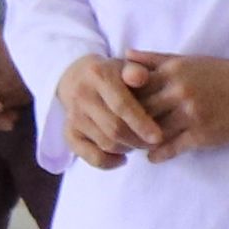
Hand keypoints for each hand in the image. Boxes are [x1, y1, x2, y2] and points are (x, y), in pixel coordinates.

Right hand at [53, 56, 171, 167]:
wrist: (76, 77)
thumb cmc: (112, 73)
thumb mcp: (125, 65)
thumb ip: (136, 70)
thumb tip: (141, 76)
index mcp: (98, 76)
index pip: (121, 105)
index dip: (141, 123)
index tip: (159, 137)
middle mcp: (82, 96)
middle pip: (113, 128)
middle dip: (138, 140)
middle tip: (155, 143)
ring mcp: (73, 116)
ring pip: (105, 143)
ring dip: (127, 149)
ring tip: (141, 143)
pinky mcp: (69, 132)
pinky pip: (88, 155)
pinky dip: (107, 162)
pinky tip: (122, 159)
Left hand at [120, 52, 228, 155]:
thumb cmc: (219, 73)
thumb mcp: (187, 60)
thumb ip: (154, 59)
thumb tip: (124, 54)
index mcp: (173, 71)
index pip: (134, 87)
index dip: (120, 99)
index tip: (111, 108)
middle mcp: (180, 91)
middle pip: (140, 110)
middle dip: (127, 122)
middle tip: (115, 132)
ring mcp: (191, 114)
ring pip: (153, 132)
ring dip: (141, 141)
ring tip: (132, 145)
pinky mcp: (203, 134)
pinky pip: (172, 148)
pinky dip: (158, 154)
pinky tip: (151, 156)